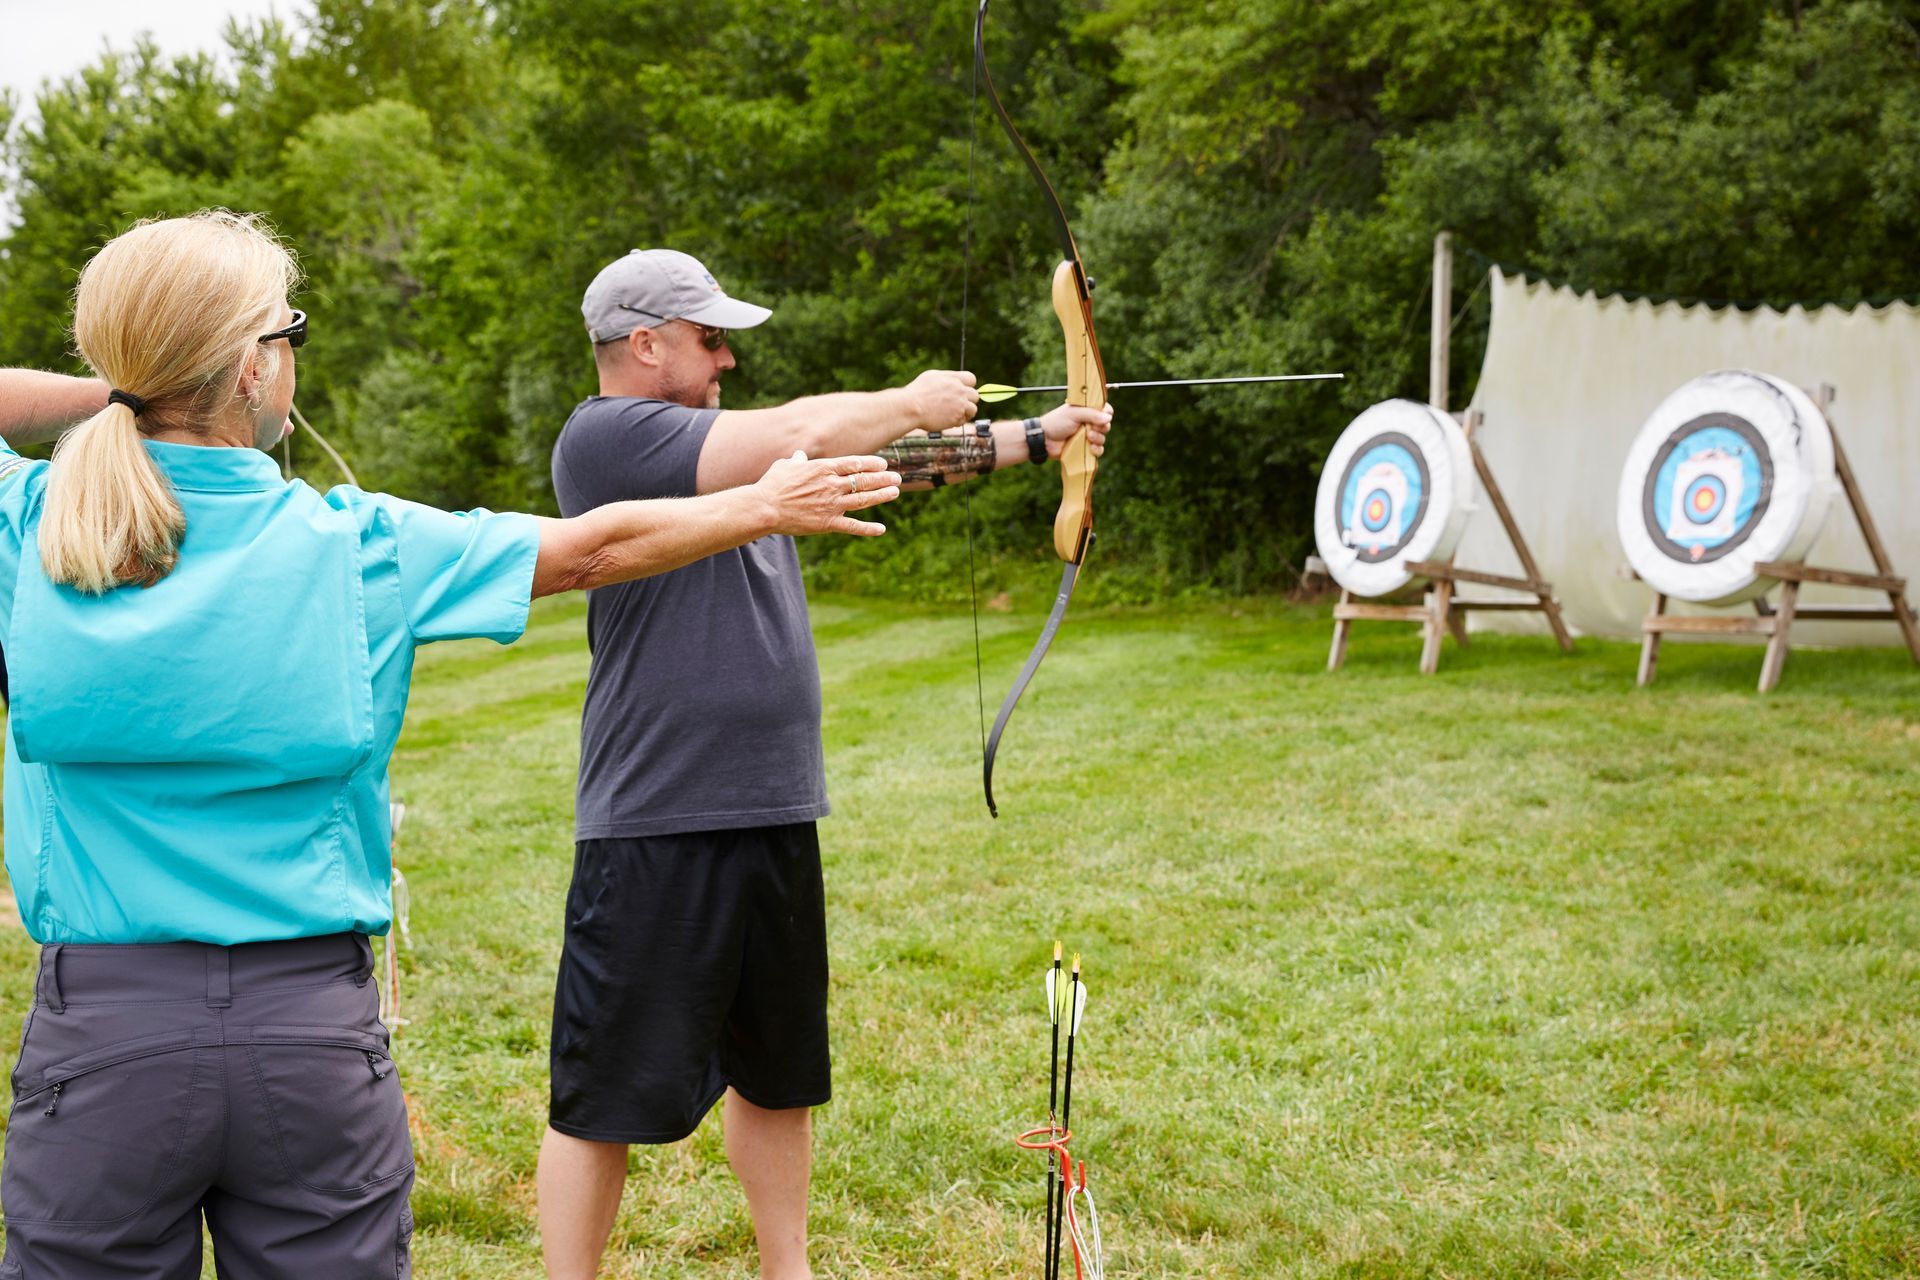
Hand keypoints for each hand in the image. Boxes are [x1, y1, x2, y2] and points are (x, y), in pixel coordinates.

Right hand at [757, 451, 901, 536]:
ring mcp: (832, 505)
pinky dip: (868, 529)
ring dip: (882, 495)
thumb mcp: (785, 466)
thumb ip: (797, 461)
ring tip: (895, 492)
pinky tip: (881, 529)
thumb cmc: (772, 485)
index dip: (872, 463)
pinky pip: (852, 527)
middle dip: (883, 478)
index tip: (883, 464)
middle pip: (864, 480)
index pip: (855, 463)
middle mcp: (832, 485)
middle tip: (897, 478)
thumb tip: (800, 456)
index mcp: (823, 469)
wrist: (765, 507)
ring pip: (863, 499)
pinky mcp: (828, 523)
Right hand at [905, 369, 979, 431]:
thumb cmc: (917, 392)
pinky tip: (947, 420)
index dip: (968, 386)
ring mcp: (960, 405)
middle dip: (968, 400)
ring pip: (973, 409)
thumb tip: (954, 381)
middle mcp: (959, 390)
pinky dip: (957, 421)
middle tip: (958, 404)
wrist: (911, 407)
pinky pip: (964, 420)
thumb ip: (946, 378)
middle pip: (975, 395)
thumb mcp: (931, 376)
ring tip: (954, 414)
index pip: (972, 379)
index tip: (962, 391)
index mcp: (953, 378)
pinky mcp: (957, 418)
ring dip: (965, 412)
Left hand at [1039, 402, 1113, 460]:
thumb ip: (1092, 414)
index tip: (1105, 416)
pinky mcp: (1085, 449)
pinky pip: (1098, 450)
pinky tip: (1091, 448)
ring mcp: (1087, 436)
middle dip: (1102, 427)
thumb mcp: (1074, 414)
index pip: (1104, 409)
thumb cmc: (1056, 423)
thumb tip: (1108, 418)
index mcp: (1086, 410)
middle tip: (1092, 428)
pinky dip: (1097, 450)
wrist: (1044, 440)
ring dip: (1099, 438)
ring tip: (1088, 437)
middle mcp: (1088, 423)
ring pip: (1103, 438)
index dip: (1107, 413)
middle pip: (1106, 425)